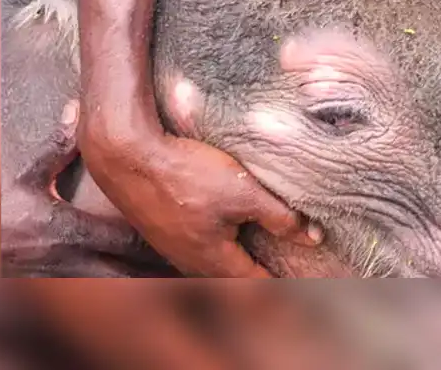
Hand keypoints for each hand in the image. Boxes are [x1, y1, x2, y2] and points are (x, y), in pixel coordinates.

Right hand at [78, 121, 322, 277]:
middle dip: (259, 272)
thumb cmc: (185, 173)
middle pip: (233, 279)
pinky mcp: (161, 228)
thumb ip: (281, 217)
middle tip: (285, 260)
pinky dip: (216, 243)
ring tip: (257, 245)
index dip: (283, 281)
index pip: (258, 285)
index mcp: (215, 261)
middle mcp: (191, 263)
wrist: (127, 154)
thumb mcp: (243, 192)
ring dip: (236, 258)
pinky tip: (222, 226)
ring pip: (213, 263)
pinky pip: (196, 247)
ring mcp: (172, 248)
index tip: (304, 276)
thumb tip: (314, 237)